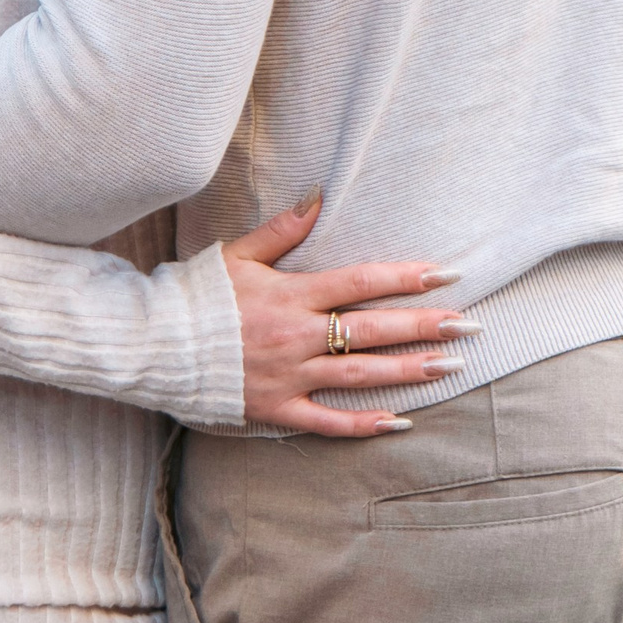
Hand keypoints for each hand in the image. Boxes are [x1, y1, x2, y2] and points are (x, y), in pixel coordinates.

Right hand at [223, 195, 470, 436]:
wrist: (155, 344)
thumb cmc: (199, 295)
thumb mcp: (238, 253)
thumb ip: (283, 229)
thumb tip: (319, 197)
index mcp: (290, 294)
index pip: (360, 282)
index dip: (405, 278)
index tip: (446, 274)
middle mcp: (296, 336)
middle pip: (371, 330)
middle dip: (424, 327)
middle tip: (467, 326)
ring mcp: (289, 376)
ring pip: (360, 376)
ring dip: (408, 371)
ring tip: (450, 366)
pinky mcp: (276, 409)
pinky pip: (326, 422)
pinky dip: (363, 425)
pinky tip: (399, 422)